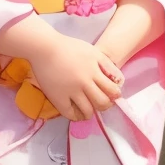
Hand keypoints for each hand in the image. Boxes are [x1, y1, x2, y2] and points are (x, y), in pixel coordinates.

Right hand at [0, 18, 123, 120]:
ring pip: (88, 111)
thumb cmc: (70, 47)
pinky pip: (70, 114)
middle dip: (106, 106)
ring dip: (91, 113)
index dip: (115, 95)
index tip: (113, 96)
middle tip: (103, 104)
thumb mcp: (93, 52)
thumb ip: (107, 65)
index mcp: (94, 71)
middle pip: (102, 102)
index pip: (112, 90)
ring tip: (89, 110)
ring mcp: (70, 92)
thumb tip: (119, 80)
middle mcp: (84, 83)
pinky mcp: (57, 98)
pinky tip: (78, 114)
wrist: (45, 48)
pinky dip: (77, 117)